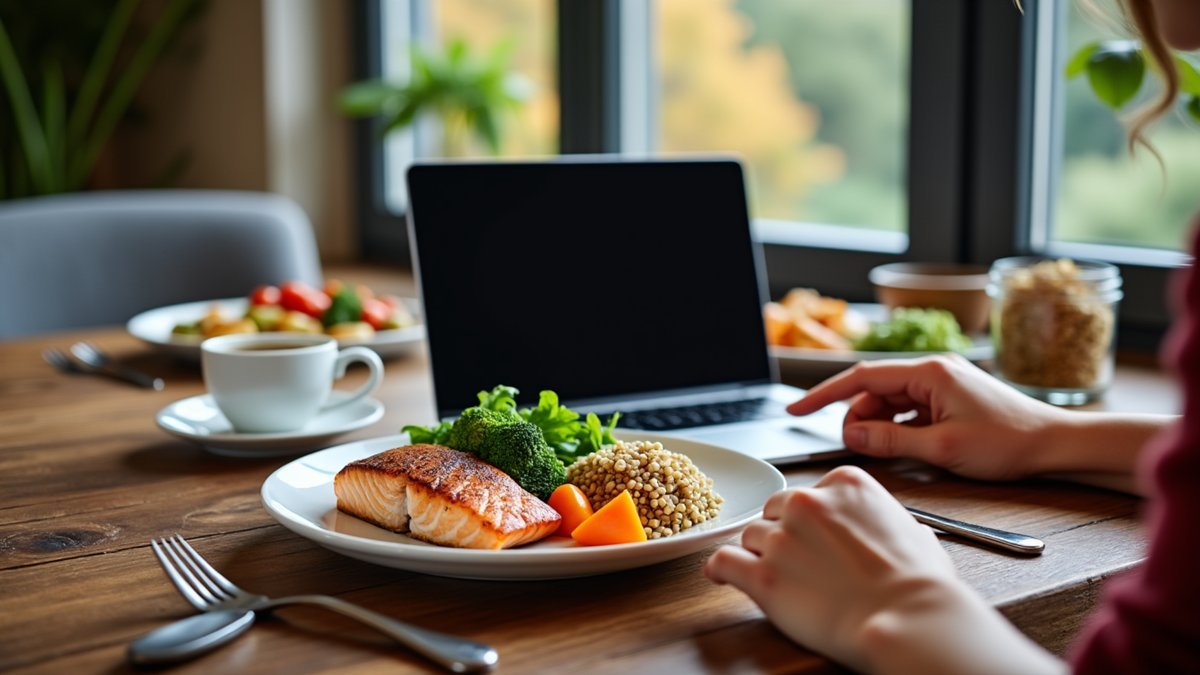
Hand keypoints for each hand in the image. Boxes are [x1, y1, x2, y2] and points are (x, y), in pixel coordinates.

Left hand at [705, 466, 1062, 674]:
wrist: (908, 620)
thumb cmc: (920, 586)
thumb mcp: (917, 534)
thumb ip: (893, 522)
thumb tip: (906, 533)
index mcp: (844, 484)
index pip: (806, 494)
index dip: (808, 521)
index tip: (814, 540)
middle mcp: (807, 503)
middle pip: (773, 512)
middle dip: (781, 535)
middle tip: (798, 563)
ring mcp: (781, 538)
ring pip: (749, 537)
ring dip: (759, 556)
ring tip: (780, 579)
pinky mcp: (763, 576)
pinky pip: (723, 562)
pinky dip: (721, 570)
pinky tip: (725, 577)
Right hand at [787, 354, 1068, 480]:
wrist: (1056, 445)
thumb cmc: (1008, 443)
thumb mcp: (942, 448)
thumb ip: (891, 440)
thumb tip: (852, 434)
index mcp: (929, 372)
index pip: (861, 377)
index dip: (824, 394)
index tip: (795, 409)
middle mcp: (933, 371)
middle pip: (874, 391)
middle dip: (857, 418)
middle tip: (857, 448)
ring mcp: (942, 385)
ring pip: (890, 403)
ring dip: (879, 426)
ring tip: (885, 452)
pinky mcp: (950, 400)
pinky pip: (909, 411)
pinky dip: (898, 428)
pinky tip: (903, 448)